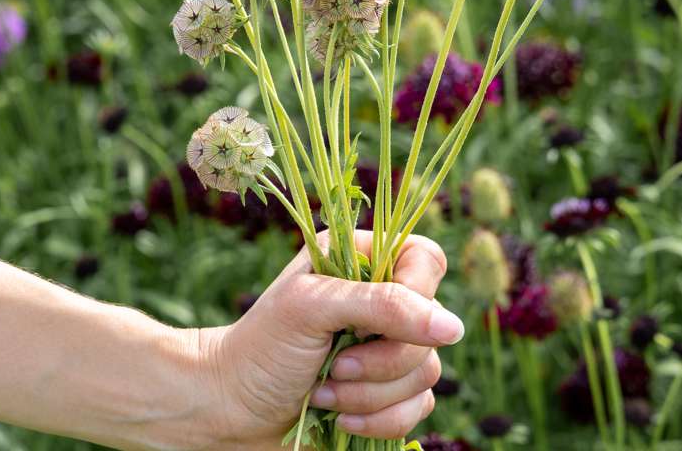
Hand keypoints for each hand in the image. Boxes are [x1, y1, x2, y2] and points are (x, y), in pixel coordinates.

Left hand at [192, 231, 461, 449]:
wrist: (227, 411)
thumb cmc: (260, 347)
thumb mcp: (313, 308)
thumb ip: (382, 305)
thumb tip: (453, 327)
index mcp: (362, 260)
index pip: (426, 262)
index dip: (418, 296)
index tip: (378, 325)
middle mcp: (380, 300)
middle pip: (431, 328)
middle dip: (381, 361)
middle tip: (335, 366)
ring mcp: (386, 349)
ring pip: (426, 374)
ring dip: (372, 395)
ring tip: (325, 392)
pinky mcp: (386, 394)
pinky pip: (417, 409)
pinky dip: (378, 421)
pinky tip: (338, 417)